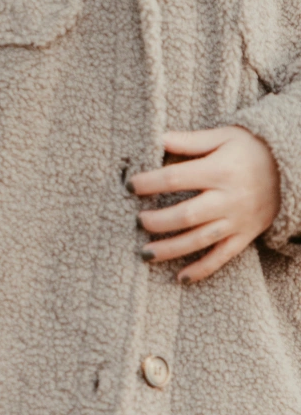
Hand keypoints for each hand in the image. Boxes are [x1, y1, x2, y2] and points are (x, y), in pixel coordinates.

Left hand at [130, 126, 279, 282]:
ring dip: (170, 249)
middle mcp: (228, 198)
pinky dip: (202, 269)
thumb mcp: (224, 136)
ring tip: (145, 254)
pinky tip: (180, 278)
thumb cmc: (252, 149)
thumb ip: (190, 141)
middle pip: (186, 215)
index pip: (175, 178)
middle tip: (137, 222)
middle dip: (157, 221)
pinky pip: (223, 256)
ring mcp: (238, 220)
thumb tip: (157, 140)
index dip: (149, 183)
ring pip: (200, 240)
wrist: (293, 167)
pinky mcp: (246, 235)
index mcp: (219, 170)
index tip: (130, 187)